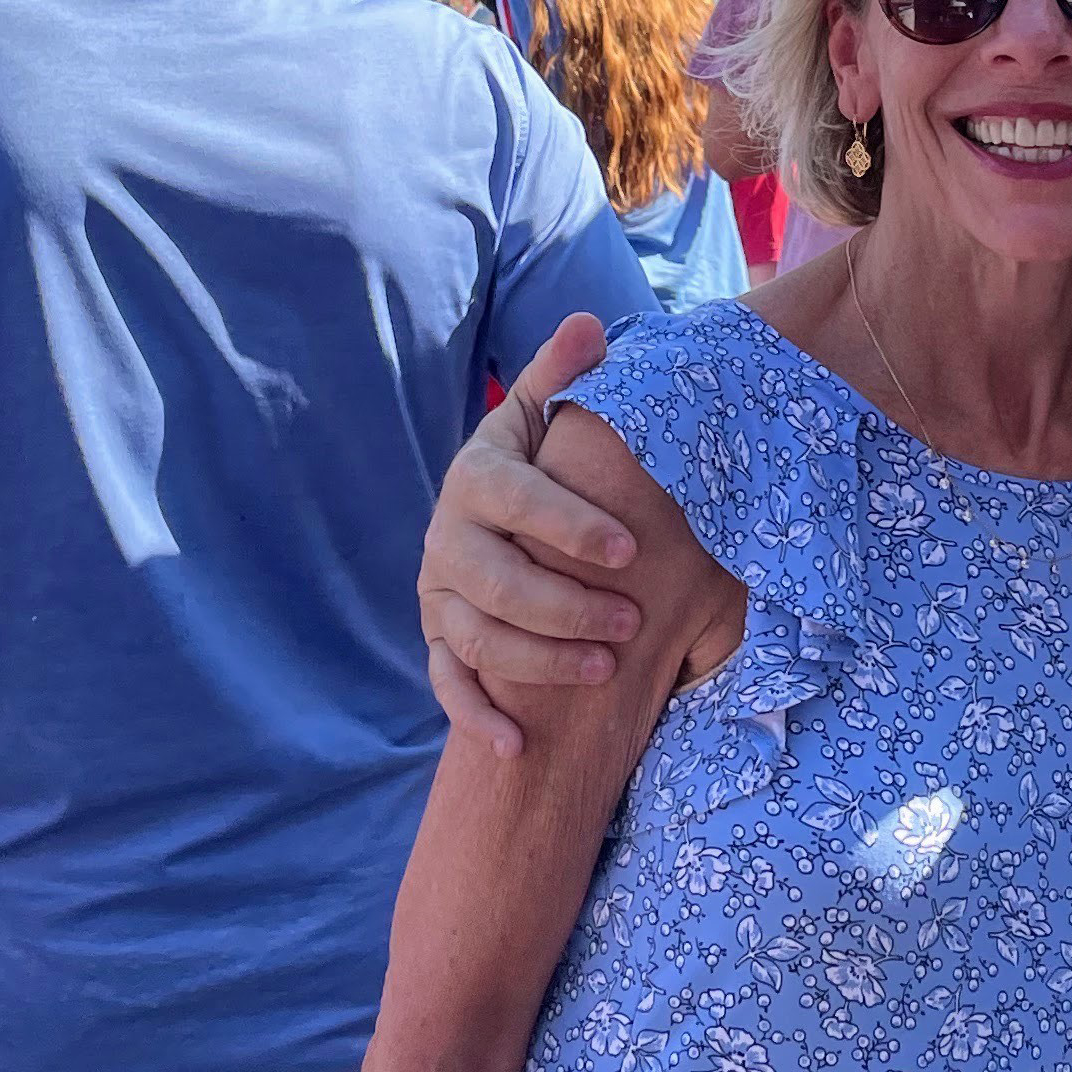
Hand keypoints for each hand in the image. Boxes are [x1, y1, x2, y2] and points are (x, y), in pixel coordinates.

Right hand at [419, 313, 638, 755]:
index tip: (632, 551)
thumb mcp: (541, 413)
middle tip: (632, 623)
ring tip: (607, 673)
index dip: (569, 527)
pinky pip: (447, 685)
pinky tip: (518, 746)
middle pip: (495, 583)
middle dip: (566, 608)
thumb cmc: (534, 460)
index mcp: (477, 477)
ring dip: (540, 662)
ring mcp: (439, 595)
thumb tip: (593, 324)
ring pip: (478, 638)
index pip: (516, 501)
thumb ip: (563, 373)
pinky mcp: (438, 639)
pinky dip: (477, 718)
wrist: (484, 509)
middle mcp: (448, 539)